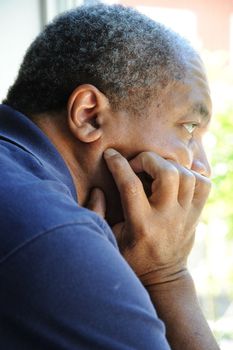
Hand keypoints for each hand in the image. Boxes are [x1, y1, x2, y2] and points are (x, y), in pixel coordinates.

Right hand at [103, 149, 210, 284]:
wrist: (163, 278)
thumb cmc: (133, 259)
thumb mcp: (109, 240)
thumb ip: (97, 214)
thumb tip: (98, 189)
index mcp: (142, 225)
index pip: (130, 185)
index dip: (118, 165)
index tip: (110, 155)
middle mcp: (167, 218)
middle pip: (167, 173)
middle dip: (148, 159)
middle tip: (136, 165)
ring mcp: (186, 216)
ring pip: (187, 176)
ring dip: (169, 165)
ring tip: (155, 170)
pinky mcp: (196, 215)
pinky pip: (203, 185)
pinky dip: (191, 174)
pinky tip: (175, 178)